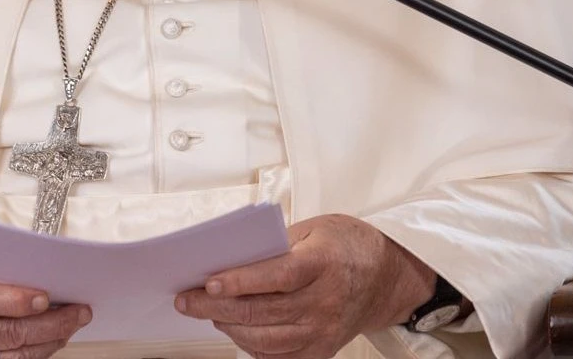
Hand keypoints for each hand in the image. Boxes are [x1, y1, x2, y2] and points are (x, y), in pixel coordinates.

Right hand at [0, 248, 91, 358]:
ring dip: (45, 344)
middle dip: (48, 324)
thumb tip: (32, 265)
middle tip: (79, 311)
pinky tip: (46, 344)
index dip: (16, 301)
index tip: (47, 297)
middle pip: (4, 334)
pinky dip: (26, 357)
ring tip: (71, 326)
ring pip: (7, 358)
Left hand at [175, 214, 435, 358]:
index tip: (210, 281)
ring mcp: (323, 331)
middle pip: (263, 311)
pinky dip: (251, 346)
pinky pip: (278, 356)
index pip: (277, 277)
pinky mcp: (321, 351)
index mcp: (323, 264)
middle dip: (217, 306)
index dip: (241, 281)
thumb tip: (230, 256)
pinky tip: (235, 329)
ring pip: (266, 339)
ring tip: (208, 311)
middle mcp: (325, 302)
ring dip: (229, 327)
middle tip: (187, 300)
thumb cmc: (345, 246)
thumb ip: (275, 242)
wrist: (385, 278)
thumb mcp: (314, 227)